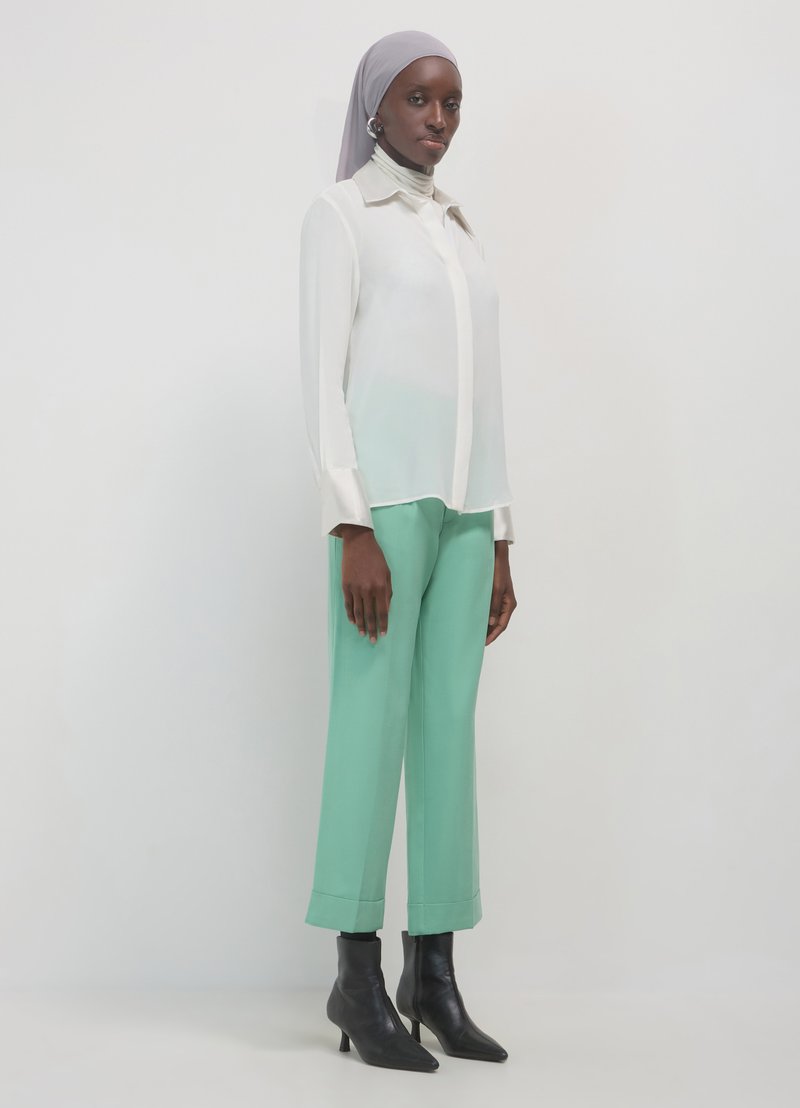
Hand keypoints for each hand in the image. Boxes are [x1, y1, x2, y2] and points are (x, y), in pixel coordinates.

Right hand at [338, 524, 392, 643]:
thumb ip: (388, 591)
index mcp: (381, 586)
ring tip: (363, 634)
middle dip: (372, 629)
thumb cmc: (376, 557)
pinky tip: (353, 622)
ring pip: (358, 612)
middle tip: (372, 640)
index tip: (383, 634)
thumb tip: (386, 608)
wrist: (358, 543)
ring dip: (361, 625)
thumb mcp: (387, 572)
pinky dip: (350, 615)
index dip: (383, 624)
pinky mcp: (346, 586)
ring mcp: (355, 588)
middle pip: (370, 615)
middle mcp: (368, 590)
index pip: (382, 611)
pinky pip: (348, 604)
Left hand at [486, 540, 515, 644]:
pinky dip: (484, 615)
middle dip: (489, 632)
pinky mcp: (495, 595)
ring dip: (486, 624)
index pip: (502, 625)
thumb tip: (491, 623)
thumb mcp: (495, 589)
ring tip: (475, 632)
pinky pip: (490, 609)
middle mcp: (506, 604)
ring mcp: (501, 599)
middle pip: (498, 623)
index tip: (484, 643)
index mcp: (509, 604)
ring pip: (494, 616)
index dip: (493, 635)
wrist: (498, 556)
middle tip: (477, 640)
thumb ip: (493, 606)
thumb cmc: (498, 571)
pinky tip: (476, 618)